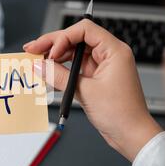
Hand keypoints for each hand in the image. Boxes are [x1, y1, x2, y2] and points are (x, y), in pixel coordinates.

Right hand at [24, 19, 161, 160]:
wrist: (131, 135)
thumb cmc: (121, 113)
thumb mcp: (86, 91)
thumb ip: (59, 76)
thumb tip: (40, 65)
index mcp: (114, 51)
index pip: (84, 30)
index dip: (63, 38)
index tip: (50, 52)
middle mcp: (109, 54)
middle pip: (76, 39)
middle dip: (53, 44)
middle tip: (33, 50)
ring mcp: (102, 66)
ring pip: (74, 53)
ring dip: (55, 56)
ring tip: (37, 62)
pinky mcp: (96, 77)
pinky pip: (75, 67)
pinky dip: (61, 69)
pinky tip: (48, 72)